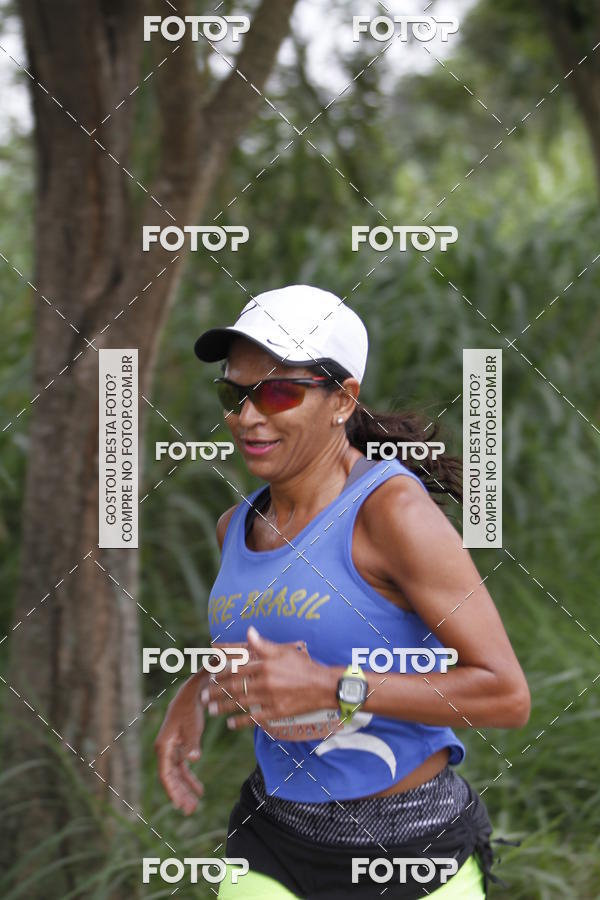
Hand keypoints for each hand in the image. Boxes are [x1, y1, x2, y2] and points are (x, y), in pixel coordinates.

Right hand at [154, 673, 205, 814]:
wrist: (192, 693)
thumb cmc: (190, 708)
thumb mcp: (193, 726)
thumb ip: (192, 744)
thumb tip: (194, 760)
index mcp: (164, 747)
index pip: (166, 775)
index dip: (172, 791)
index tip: (179, 805)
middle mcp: (165, 750)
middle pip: (171, 778)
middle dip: (179, 795)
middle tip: (190, 811)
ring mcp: (172, 749)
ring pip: (177, 775)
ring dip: (185, 789)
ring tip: (194, 805)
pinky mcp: (180, 747)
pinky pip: (184, 768)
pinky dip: (191, 778)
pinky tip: (199, 790)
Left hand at [201, 626, 326, 730]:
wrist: (324, 686)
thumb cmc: (303, 666)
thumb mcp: (284, 651)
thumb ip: (263, 644)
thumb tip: (249, 631)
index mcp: (265, 664)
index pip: (237, 668)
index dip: (222, 672)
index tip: (211, 675)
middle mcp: (265, 681)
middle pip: (235, 686)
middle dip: (217, 691)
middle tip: (204, 695)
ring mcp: (270, 698)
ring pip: (241, 702)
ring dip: (224, 707)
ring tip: (211, 710)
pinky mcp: (276, 711)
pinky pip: (254, 718)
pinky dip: (241, 721)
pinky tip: (230, 724)